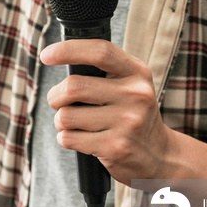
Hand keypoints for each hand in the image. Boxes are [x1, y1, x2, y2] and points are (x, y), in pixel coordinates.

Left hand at [41, 39, 178, 185]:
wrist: (159, 155)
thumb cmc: (132, 114)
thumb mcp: (130, 84)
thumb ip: (103, 70)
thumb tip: (57, 56)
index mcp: (137, 73)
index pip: (100, 52)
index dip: (68, 50)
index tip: (46, 55)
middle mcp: (136, 95)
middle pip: (73, 86)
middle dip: (55, 96)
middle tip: (58, 102)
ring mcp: (127, 122)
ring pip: (65, 115)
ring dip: (60, 121)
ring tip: (75, 124)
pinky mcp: (115, 147)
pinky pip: (68, 138)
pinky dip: (65, 138)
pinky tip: (81, 139)